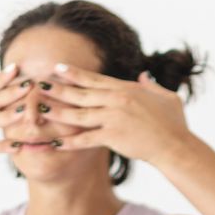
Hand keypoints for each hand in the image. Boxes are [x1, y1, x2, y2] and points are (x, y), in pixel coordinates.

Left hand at [41, 63, 191, 166]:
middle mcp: (117, 100)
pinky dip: (70, 140)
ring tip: (40, 110)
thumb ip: (152, 85)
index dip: (74, 74)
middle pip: (80, 93)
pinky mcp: (113, 136)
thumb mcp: (167, 97)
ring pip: (78, 113)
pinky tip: (55, 142)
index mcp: (127, 89)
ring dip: (57, 112)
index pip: (95, 79)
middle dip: (58, 88)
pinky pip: (85, 138)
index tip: (57, 68)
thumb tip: (144, 75)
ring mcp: (113, 117)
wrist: (176, 146)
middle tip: (38, 85)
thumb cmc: (174, 124)